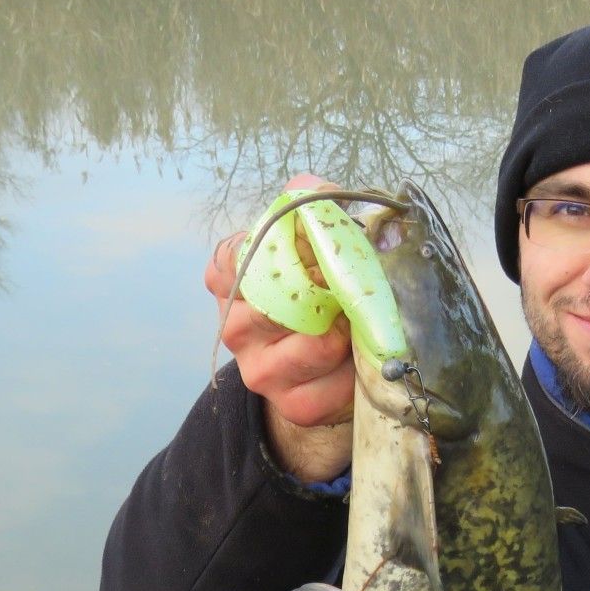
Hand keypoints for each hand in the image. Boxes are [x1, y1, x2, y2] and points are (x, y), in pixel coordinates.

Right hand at [205, 173, 355, 482]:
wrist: (328, 373)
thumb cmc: (320, 298)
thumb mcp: (314, 248)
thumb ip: (312, 211)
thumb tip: (309, 185)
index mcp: (231, 279)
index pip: (235, 256)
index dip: (284, 247)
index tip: (318, 245)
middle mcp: (236, 326)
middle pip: (278, 301)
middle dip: (326, 291)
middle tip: (350, 287)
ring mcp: (260, 370)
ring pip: (311, 345)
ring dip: (348, 332)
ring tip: (358, 324)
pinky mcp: (292, 404)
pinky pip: (332, 384)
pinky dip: (356, 371)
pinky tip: (358, 362)